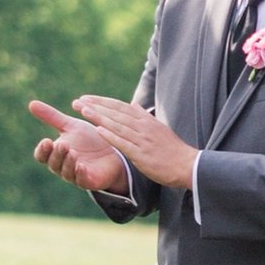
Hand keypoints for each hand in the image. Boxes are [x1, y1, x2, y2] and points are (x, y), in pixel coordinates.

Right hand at [27, 100, 137, 196]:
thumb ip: (51, 117)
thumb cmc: (90, 140)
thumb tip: (31, 103)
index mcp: (55, 154)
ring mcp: (74, 175)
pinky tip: (81, 165)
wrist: (114, 152)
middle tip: (63, 144)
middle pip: (53, 163)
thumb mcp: (70, 126)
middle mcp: (62, 166)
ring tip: (72, 152)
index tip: (46, 141)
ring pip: (65, 172)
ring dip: (68, 162)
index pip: (42, 155)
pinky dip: (80, 173)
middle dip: (57, 154)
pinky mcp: (88, 182)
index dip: (42, 150)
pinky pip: (81, 180)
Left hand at [70, 95, 199, 188]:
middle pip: (115, 113)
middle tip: (77, 102)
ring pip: (117, 125)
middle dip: (95, 106)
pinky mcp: (142, 154)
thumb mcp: (159, 128)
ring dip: (99, 117)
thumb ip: (145, 117)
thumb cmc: (173, 149)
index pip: (120, 107)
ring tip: (83, 110)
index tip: (86, 98)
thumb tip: (135, 105)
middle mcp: (143, 127)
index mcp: (145, 121)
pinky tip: (97, 130)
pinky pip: (123, 143)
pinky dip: (110, 135)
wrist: (188, 165)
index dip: (102, 101)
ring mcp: (142, 140)